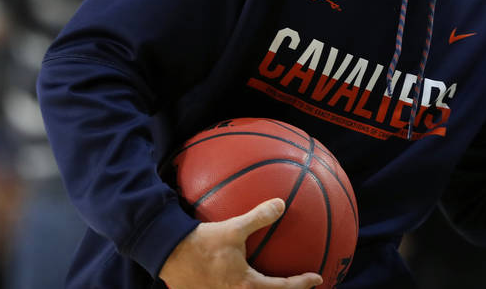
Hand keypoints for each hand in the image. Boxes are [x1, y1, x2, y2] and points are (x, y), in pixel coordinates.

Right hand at [159, 198, 323, 288]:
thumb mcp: (233, 228)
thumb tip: (281, 204)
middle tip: (300, 285)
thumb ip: (259, 217)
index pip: (282, 288)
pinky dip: (243, 286)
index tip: (317, 278)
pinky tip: (240, 273)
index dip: (302, 284)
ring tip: (274, 282)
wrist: (168, 254)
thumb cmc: (201, 243)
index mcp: (246, 286)